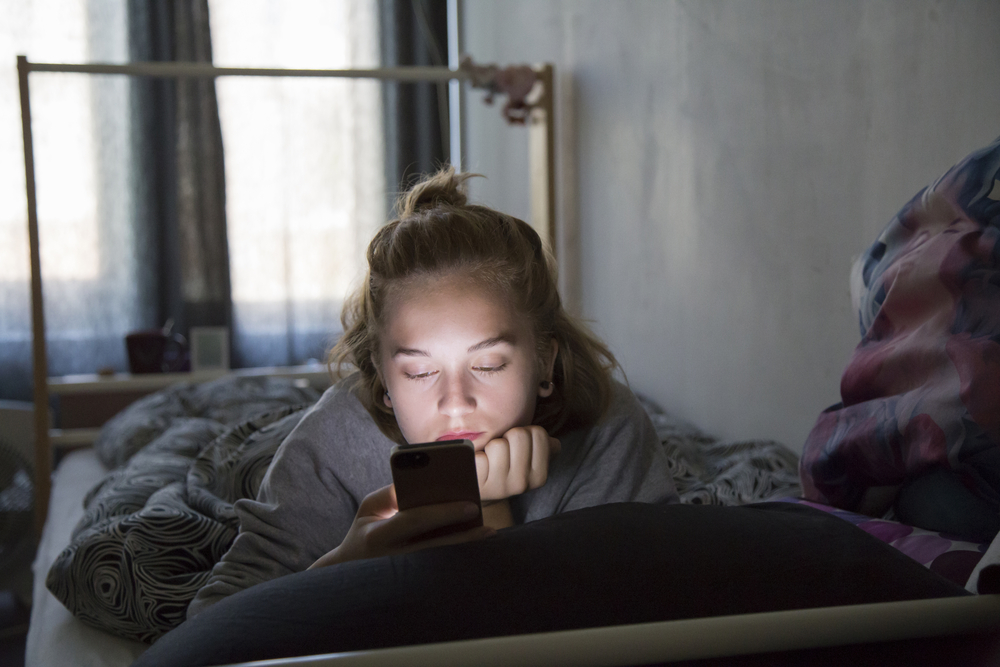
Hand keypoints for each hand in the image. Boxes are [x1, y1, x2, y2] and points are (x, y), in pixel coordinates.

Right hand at [309, 484, 493, 568]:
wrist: (347, 576)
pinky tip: (475, 547)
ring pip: (440, 562)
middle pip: (435, 545)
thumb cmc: (362, 534)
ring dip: (464, 548)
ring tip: (487, 535)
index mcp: (378, 535)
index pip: (415, 520)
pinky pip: (440, 568)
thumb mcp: (367, 510)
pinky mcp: (410, 582)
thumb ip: (390, 494)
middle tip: (488, 526)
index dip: (444, 512)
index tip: (470, 505)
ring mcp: (402, 573)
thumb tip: (418, 484)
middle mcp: (392, 558)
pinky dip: (458, 556)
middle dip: (463, 535)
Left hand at [476, 425, 560, 501]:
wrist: (477, 493)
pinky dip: (476, 457)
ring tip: (489, 460)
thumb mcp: (526, 461)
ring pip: (498, 445)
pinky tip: (478, 467)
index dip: (524, 432)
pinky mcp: (480, 485)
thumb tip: (555, 444)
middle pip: (518, 435)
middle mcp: (523, 483)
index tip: (516, 446)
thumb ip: (542, 449)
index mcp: (539, 475)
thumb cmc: (503, 468)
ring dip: (490, 447)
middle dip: (507, 437)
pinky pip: (480, 457)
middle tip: (500, 452)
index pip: (539, 433)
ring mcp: (501, 487)